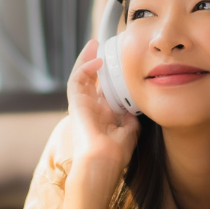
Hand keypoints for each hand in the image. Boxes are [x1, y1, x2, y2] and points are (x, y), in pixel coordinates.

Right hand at [67, 38, 139, 176]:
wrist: (102, 163)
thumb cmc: (115, 154)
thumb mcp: (130, 132)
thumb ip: (131, 119)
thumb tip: (135, 109)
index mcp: (102, 115)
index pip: (103, 90)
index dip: (109, 76)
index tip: (118, 63)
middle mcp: (91, 109)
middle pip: (90, 80)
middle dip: (94, 62)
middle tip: (101, 47)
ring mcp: (81, 106)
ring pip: (80, 77)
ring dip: (86, 60)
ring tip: (94, 45)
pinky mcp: (75, 104)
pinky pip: (77, 81)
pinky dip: (85, 69)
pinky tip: (96, 61)